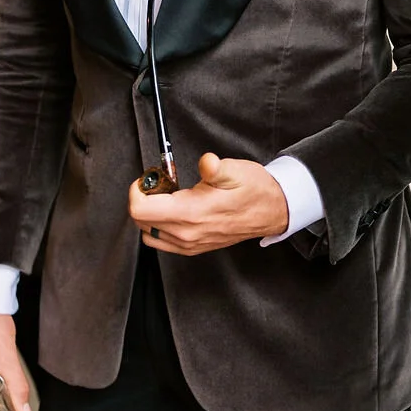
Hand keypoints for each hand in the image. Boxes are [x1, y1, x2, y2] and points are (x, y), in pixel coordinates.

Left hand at [128, 152, 288, 255]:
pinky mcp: (193, 248)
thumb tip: (206, 162)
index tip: (150, 177)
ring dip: (149, 213)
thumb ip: (215, 168)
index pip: (141, 209)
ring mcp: (189, 244)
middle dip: (143, 198)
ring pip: (148, 233)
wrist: (272, 211)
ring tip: (166, 197)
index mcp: (191, 214)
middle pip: (140, 221)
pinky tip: (173, 211)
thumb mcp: (236, 171)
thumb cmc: (254, 190)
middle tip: (161, 182)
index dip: (138, 189)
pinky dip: (158, 226)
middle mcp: (187, 233)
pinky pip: (161, 242)